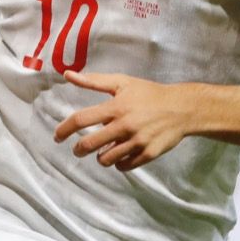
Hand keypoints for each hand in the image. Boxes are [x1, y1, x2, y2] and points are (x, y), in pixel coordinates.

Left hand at [53, 70, 192, 171]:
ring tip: (103, 150)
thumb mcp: (122, 82)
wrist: (182, 108)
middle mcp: (125, 125)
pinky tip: (120, 155)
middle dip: (79, 149)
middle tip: (79, 148)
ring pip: (106, 159)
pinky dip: (118, 163)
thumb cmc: (149, 94)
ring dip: (100, 157)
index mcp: (116, 107)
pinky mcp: (148, 154)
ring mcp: (137, 142)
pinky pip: (124, 166)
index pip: (81, 120)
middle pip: (89, 144)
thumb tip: (67, 74)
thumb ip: (94, 81)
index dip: (64, 129)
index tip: (57, 136)